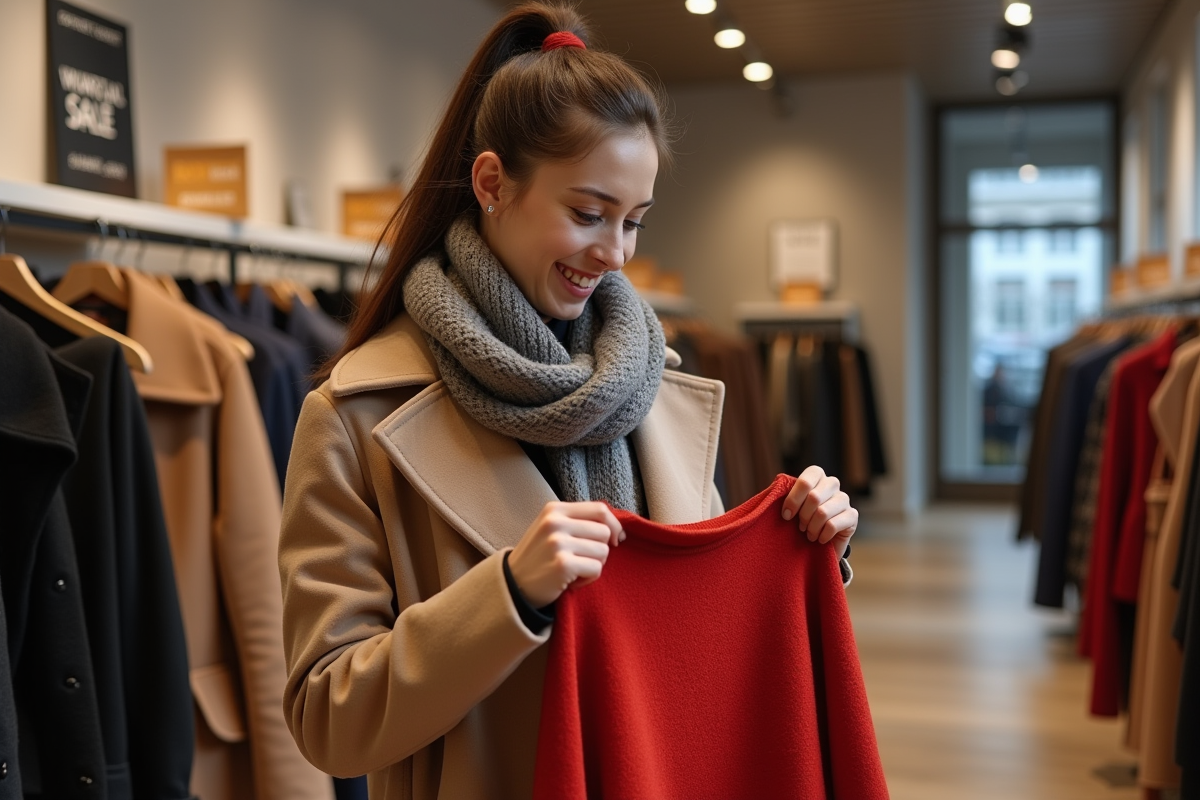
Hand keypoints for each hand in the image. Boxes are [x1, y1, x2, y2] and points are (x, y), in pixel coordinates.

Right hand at [508, 501, 623, 607]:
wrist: (513, 585)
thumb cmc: (538, 557)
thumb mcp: (551, 529)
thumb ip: (577, 521)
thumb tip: (616, 528)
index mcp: (554, 509)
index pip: (599, 509)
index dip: (614, 525)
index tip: (615, 539)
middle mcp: (555, 522)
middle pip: (604, 532)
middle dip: (601, 549)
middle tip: (583, 560)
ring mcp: (558, 542)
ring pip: (603, 551)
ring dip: (594, 565)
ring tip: (575, 570)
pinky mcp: (563, 564)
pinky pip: (596, 569)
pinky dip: (589, 579)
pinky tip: (572, 581)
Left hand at [780, 466, 857, 559]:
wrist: (819, 543)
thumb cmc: (801, 520)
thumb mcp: (790, 507)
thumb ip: (782, 495)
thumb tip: (773, 490)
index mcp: (816, 475)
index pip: (806, 481)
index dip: (793, 500)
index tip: (786, 516)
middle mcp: (832, 483)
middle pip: (813, 497)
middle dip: (803, 516)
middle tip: (800, 527)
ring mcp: (844, 498)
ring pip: (823, 512)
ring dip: (812, 528)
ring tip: (809, 534)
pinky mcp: (852, 515)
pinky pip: (832, 525)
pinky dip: (822, 536)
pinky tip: (820, 539)